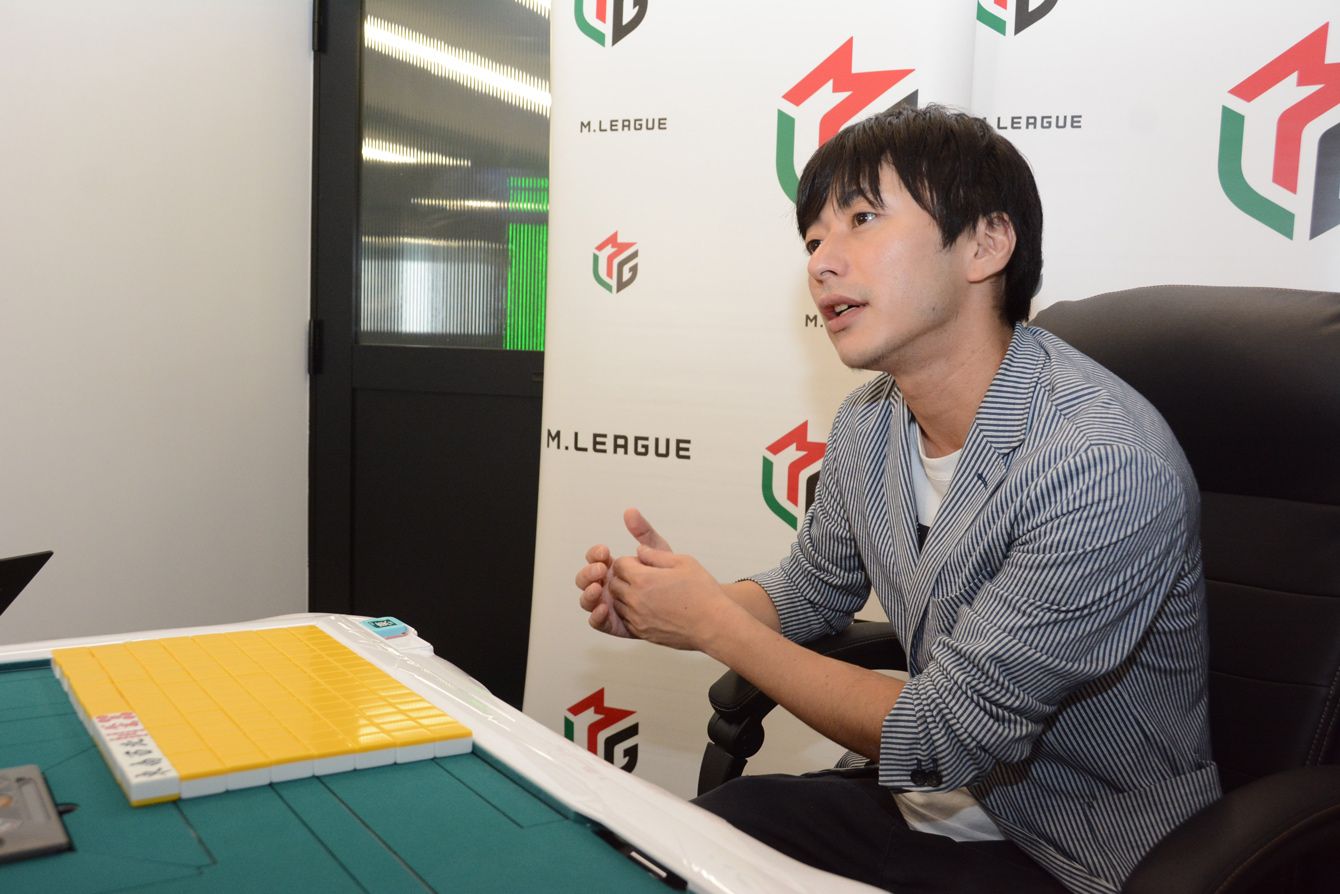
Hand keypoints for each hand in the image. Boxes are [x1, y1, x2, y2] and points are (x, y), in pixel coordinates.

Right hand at [576, 508, 671, 637]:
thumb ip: (644, 533)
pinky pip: (599, 623)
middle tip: (601, 570)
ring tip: (598, 589)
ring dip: (588, 594)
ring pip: (588, 601)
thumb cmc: (676, 578)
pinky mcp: (617, 625)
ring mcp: (611, 606)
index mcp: (615, 568)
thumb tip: (630, 511)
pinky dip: (596, 617)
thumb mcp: (660, 552)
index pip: (595, 558)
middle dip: (589, 573)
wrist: (694, 605)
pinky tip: (604, 609)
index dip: (595, 554)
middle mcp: (608, 586)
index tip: (605, 552)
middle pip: (586, 579)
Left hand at [607, 544, 733, 650]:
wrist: (713, 625)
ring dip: (626, 595)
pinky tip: (650, 607)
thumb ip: (656, 554)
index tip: (642, 564)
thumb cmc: (702, 593)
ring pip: (618, 603)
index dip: (630, 561)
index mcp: (643, 579)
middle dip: (625, 577)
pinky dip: (632, 611)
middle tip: (643, 577)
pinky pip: (626, 619)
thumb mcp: (683, 562)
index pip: (619, 565)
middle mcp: (635, 600)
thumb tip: (639, 551)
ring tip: (647, 592)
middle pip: (614, 584)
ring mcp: (637, 619)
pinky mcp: (642, 633)